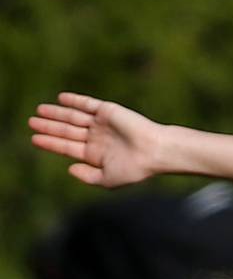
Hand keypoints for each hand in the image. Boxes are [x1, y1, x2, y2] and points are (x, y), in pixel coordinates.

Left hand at [29, 92, 164, 187]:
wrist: (154, 151)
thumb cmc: (135, 169)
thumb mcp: (108, 179)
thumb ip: (88, 176)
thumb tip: (69, 168)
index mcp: (96, 154)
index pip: (68, 147)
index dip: (51, 143)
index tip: (34, 139)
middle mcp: (97, 138)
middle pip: (67, 131)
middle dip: (49, 127)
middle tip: (31, 122)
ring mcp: (102, 124)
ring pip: (73, 117)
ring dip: (57, 113)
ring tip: (39, 111)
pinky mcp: (108, 111)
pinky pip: (87, 104)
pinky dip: (75, 101)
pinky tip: (60, 99)